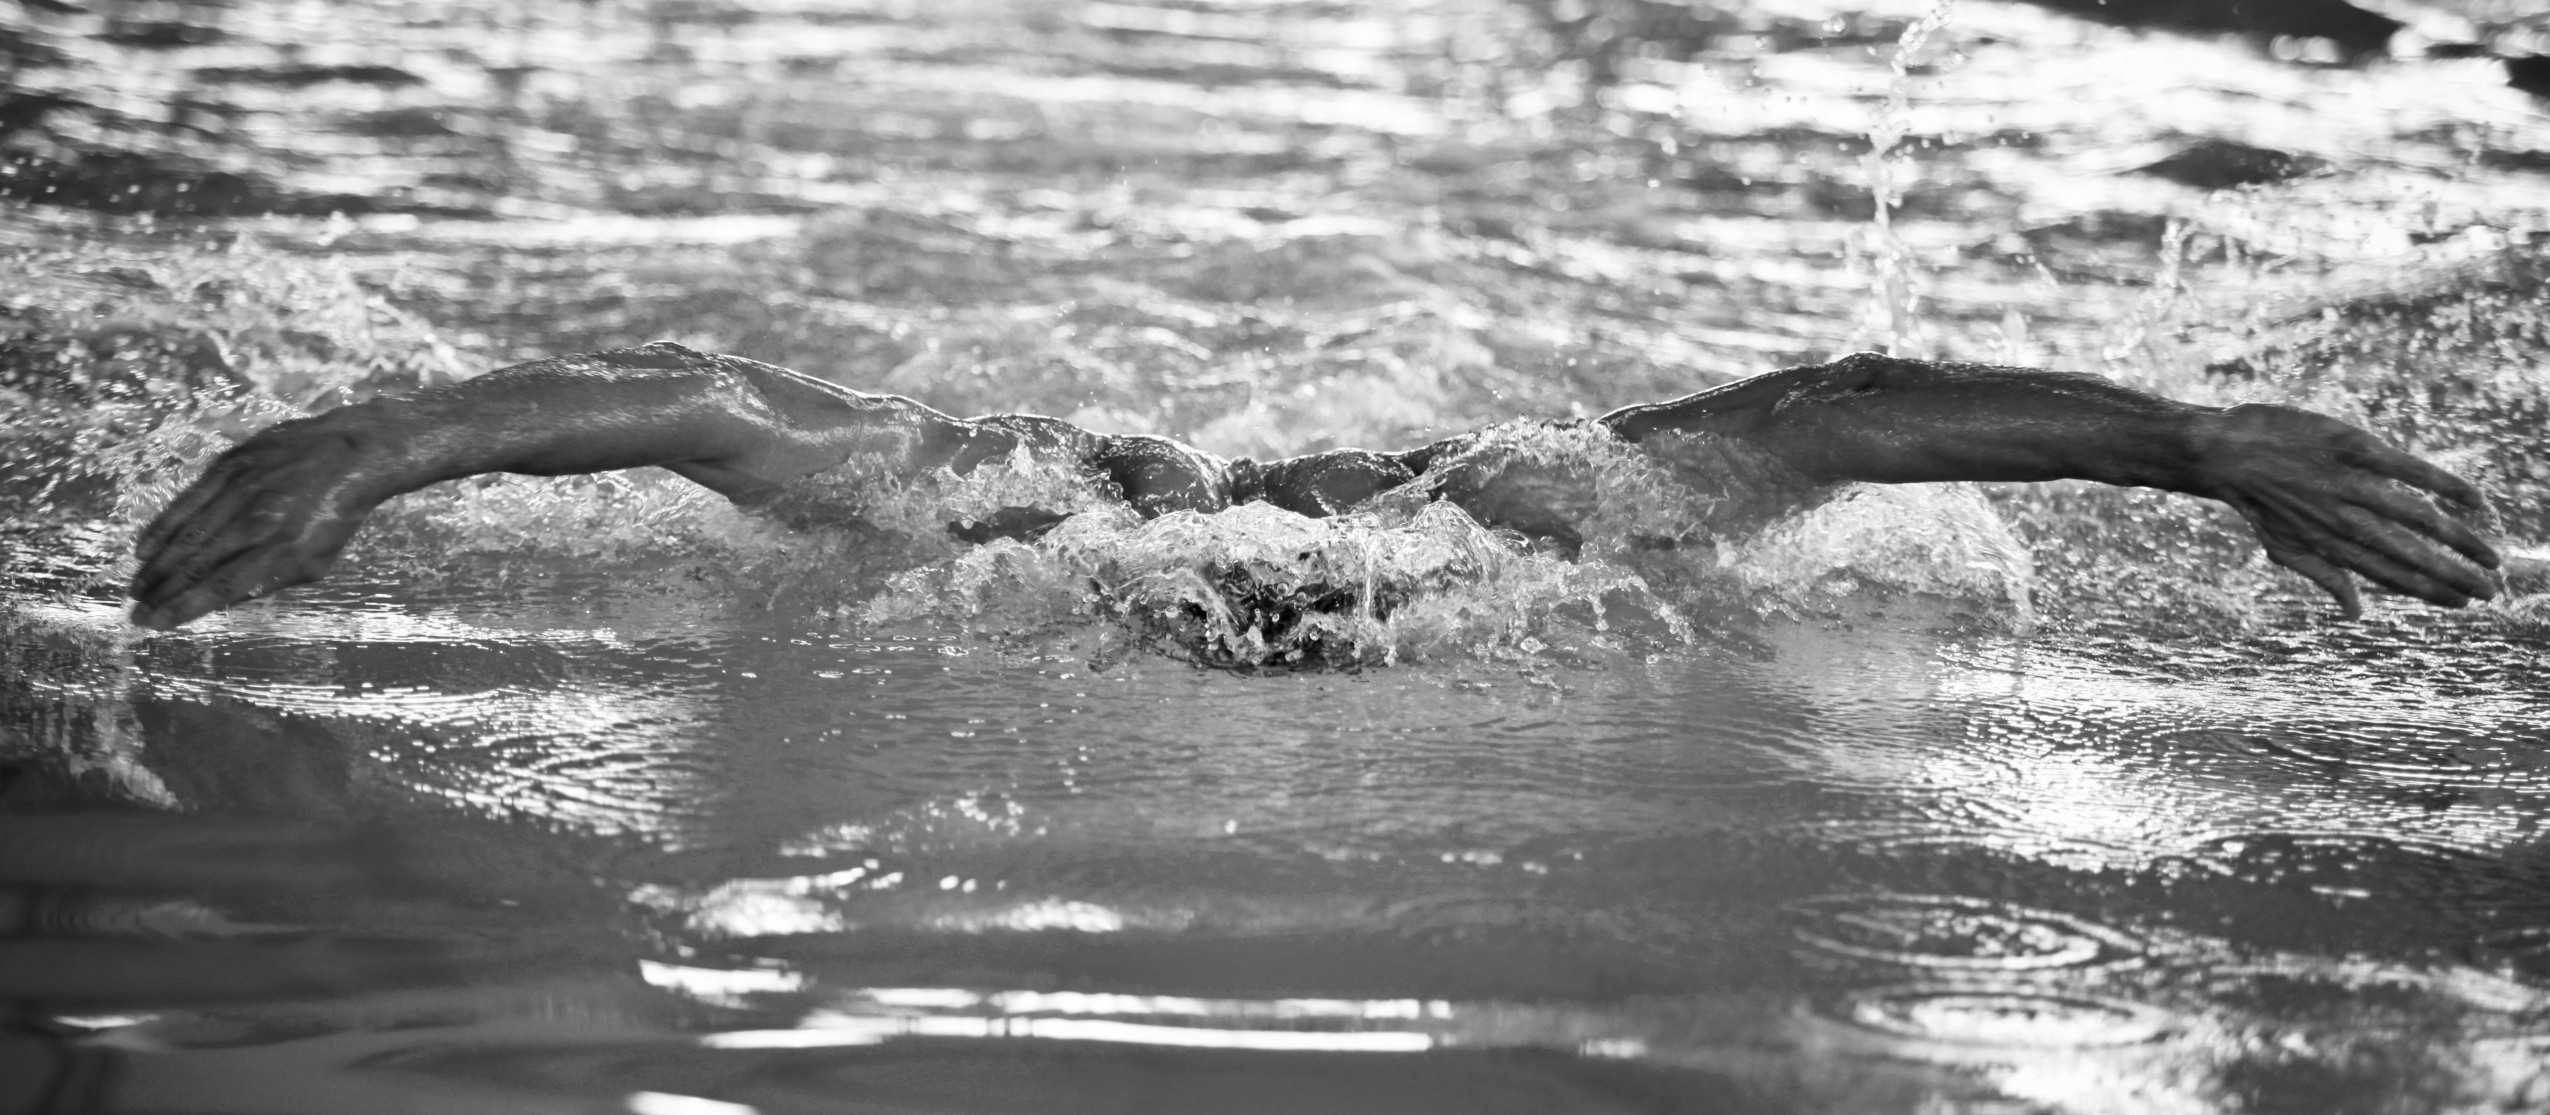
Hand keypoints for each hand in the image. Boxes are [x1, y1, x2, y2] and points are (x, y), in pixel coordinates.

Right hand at [129, 409, 397, 629]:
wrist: (354, 451)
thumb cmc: (336, 514)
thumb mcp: (317, 560)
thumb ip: (270, 580)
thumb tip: (221, 599)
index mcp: (284, 549)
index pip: (222, 586)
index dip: (183, 607)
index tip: (154, 623)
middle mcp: (259, 519)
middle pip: (197, 564)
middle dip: (161, 592)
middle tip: (135, 611)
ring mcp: (243, 489)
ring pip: (187, 534)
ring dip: (157, 565)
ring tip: (137, 588)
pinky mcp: (231, 465)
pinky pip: (188, 501)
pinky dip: (163, 527)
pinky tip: (144, 549)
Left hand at [2193, 403, 2499, 617]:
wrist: (2221, 453)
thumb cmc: (2256, 502)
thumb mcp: (2283, 548)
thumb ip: (2326, 579)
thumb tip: (2358, 615)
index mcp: (2330, 547)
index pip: (2390, 576)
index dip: (2430, 592)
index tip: (2466, 604)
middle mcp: (2342, 521)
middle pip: (2410, 555)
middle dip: (2454, 577)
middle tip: (2492, 592)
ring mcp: (2347, 485)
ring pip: (2416, 518)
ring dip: (2459, 541)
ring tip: (2492, 558)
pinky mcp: (2350, 448)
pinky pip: (2406, 468)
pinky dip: (2443, 484)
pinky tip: (2474, 500)